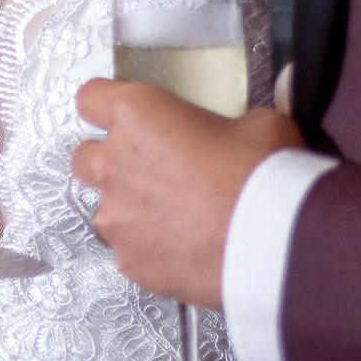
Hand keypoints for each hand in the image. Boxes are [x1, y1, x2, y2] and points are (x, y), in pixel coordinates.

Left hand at [72, 78, 304, 307]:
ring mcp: (116, 217)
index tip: (120, 115)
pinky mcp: (129, 262)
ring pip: (107, 210)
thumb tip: (238, 133)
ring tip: (178, 219)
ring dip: (132, 210)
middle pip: (85, 157)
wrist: (274, 245)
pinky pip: (130, 251)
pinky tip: (186, 249)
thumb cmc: (265, 177)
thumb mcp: (259, 125)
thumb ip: (230, 123)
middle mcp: (112, 163)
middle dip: (112, 162)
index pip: (90, 99)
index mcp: (136, 115)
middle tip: (153, 171)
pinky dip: (151, 250)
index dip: (105, 105)